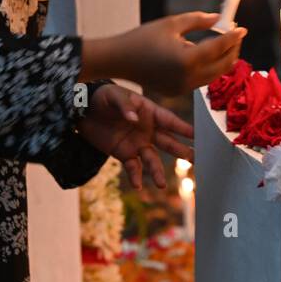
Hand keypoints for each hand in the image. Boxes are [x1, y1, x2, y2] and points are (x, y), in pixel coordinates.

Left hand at [78, 84, 193, 188]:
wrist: (83, 111)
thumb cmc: (103, 97)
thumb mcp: (114, 96)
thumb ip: (125, 106)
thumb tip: (134, 119)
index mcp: (149, 112)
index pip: (169, 121)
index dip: (183, 127)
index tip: (197, 134)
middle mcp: (147, 130)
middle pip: (167, 142)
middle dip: (181, 151)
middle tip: (195, 159)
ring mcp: (137, 143)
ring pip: (152, 159)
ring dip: (157, 171)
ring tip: (161, 184)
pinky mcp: (124, 154)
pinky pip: (133, 167)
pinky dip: (135, 176)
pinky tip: (137, 185)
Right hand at [115, 11, 245, 96]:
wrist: (119, 60)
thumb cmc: (143, 38)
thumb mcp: (171, 23)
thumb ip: (198, 20)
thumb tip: (218, 19)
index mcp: (187, 59)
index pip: (219, 48)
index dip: (233, 37)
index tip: (242, 28)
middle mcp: (188, 78)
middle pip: (223, 66)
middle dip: (232, 50)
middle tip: (236, 35)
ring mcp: (184, 88)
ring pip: (214, 75)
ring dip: (223, 60)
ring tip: (224, 43)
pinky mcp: (178, 92)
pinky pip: (201, 80)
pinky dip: (209, 68)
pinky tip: (208, 54)